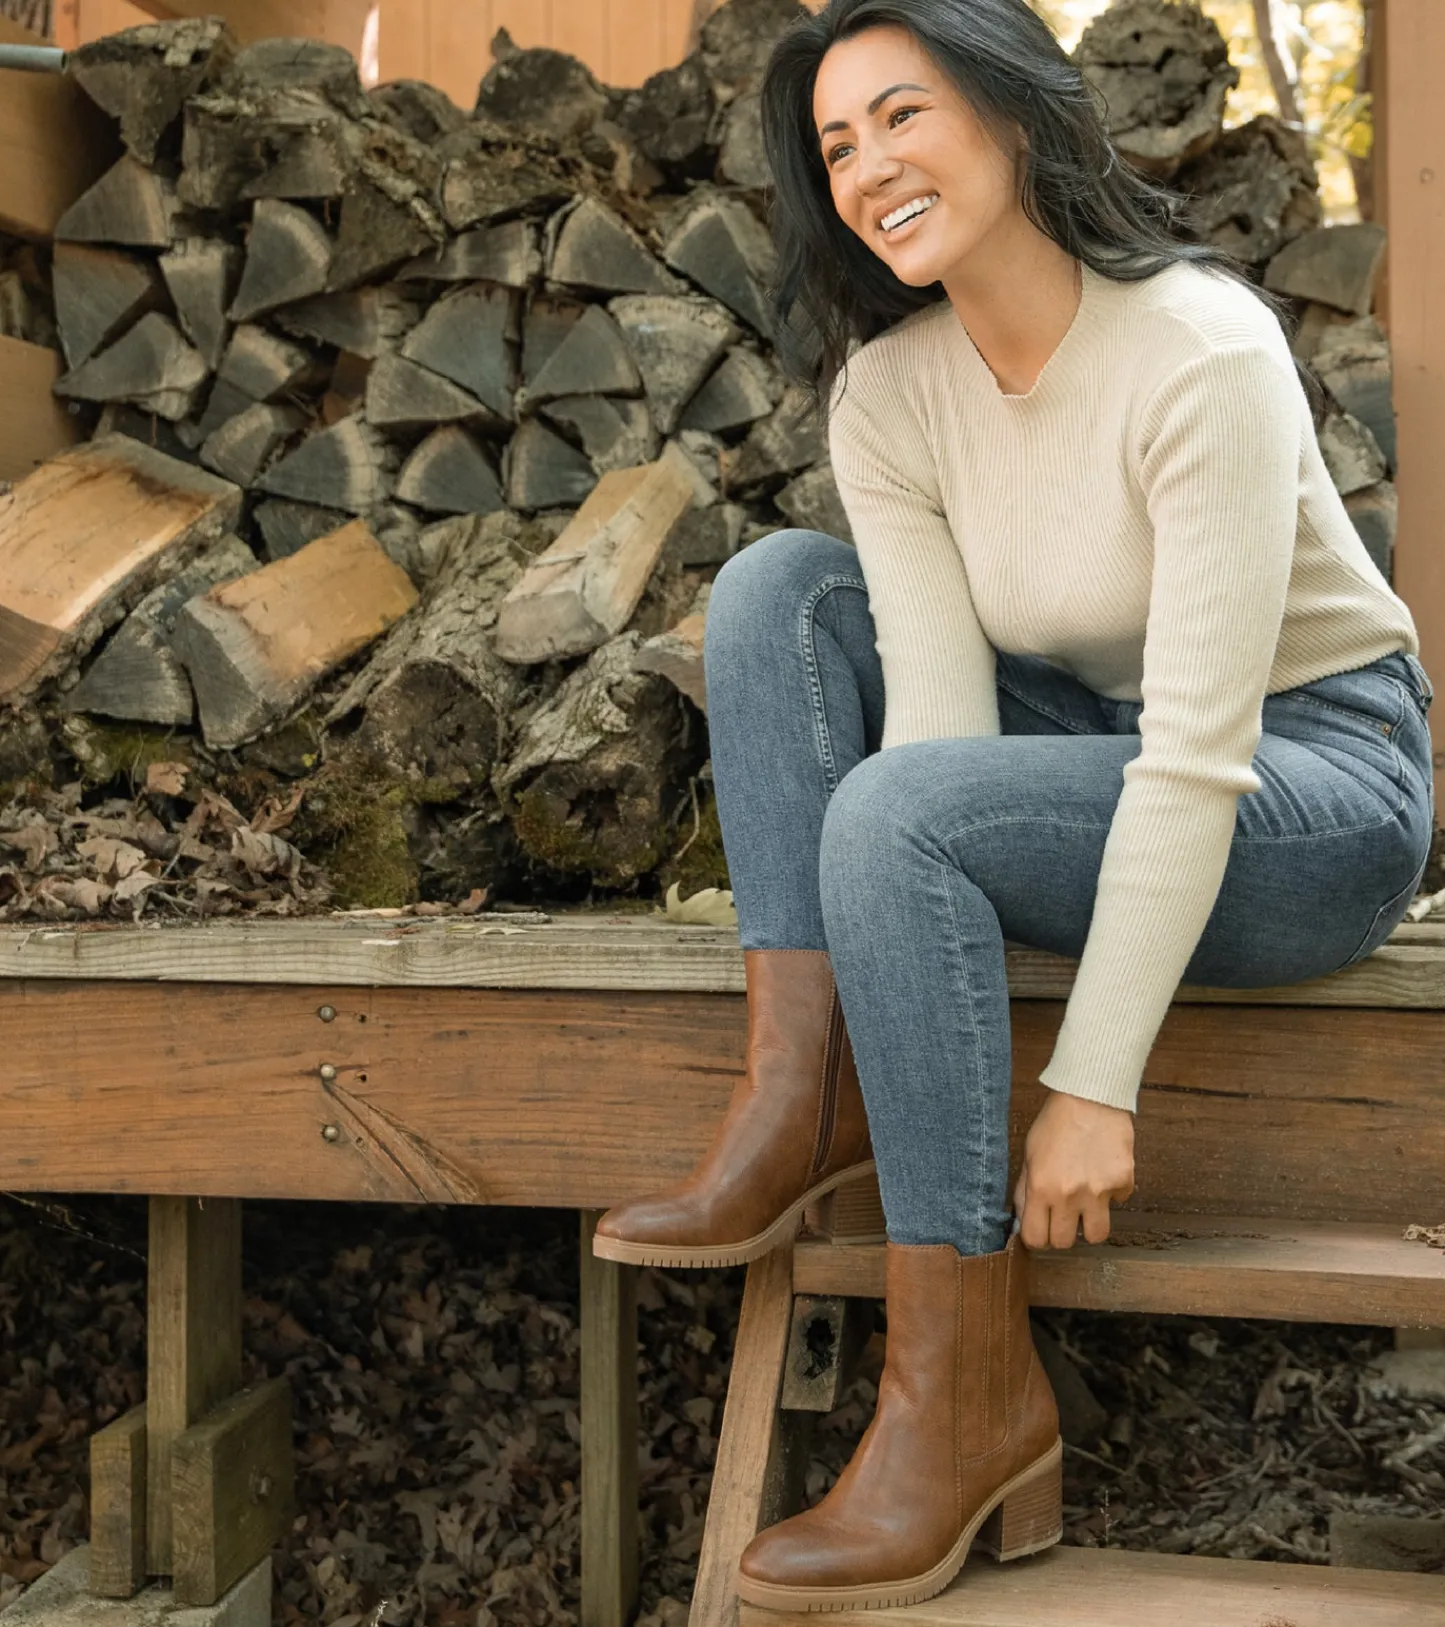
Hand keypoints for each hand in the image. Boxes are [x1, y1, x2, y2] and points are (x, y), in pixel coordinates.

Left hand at [1013, 1090, 1134, 1249]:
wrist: (1090, 1096)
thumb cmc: (1056, 1122)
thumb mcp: (1029, 1154)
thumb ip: (1025, 1189)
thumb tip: (1022, 1219)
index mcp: (1041, 1187)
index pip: (1036, 1239)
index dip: (1037, 1237)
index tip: (1041, 1228)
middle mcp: (1069, 1195)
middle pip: (1064, 1243)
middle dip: (1062, 1233)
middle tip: (1063, 1216)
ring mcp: (1099, 1191)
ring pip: (1096, 1235)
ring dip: (1090, 1224)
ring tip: (1086, 1204)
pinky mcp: (1123, 1182)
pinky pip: (1118, 1203)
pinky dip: (1112, 1193)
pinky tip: (1103, 1172)